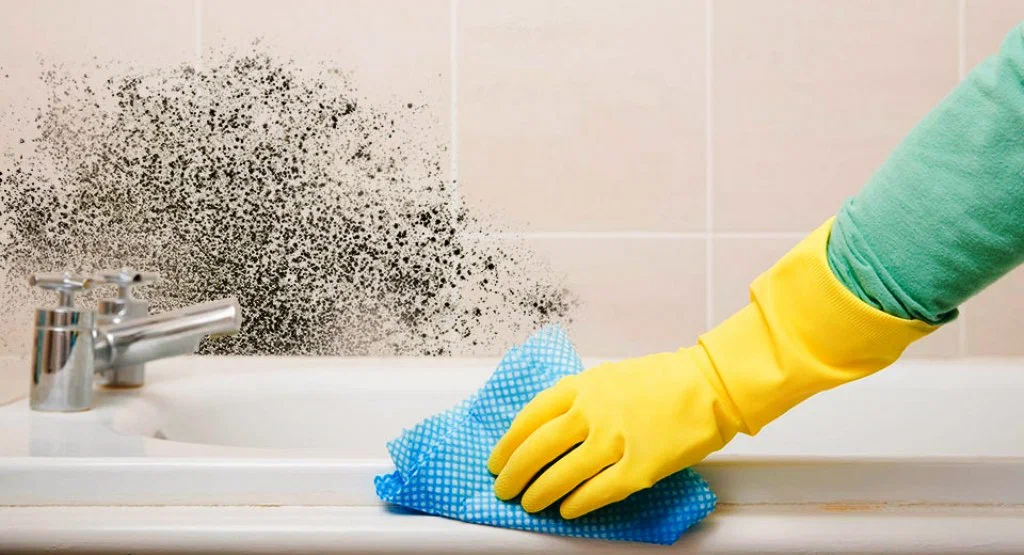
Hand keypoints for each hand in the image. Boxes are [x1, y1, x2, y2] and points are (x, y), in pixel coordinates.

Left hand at [486, 348, 736, 518]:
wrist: (710, 386)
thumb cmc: (662, 381)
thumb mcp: (608, 377)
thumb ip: (578, 400)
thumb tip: (548, 430)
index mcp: (582, 387)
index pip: (530, 418)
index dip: (508, 443)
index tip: (497, 459)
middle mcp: (592, 413)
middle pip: (537, 449)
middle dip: (514, 473)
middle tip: (504, 487)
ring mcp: (614, 441)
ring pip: (561, 475)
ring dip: (540, 493)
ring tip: (530, 503)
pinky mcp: (639, 468)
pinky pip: (597, 492)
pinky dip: (577, 504)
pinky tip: (567, 510)